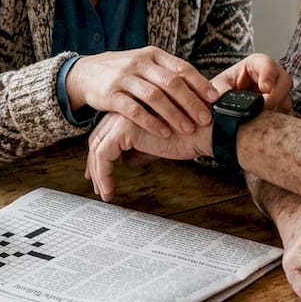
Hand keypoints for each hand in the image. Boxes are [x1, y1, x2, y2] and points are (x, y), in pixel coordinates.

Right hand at [66, 47, 218, 137]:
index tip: (215, 99)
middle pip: (171, 83)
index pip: (182, 68)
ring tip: (188, 128)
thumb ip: (169, 74)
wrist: (86, 72)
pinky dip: (151, 122)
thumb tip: (203, 89)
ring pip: (154, 96)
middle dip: (191, 102)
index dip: (200, 83)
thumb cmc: (125, 72)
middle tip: (206, 119)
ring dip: (174, 114)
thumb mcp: (146, 65)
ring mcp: (124, 77)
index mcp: (153, 55)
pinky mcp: (110, 94)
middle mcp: (140, 63)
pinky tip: (164, 133)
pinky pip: (133, 110)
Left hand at [85, 113, 209, 201]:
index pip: (108, 132)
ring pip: (97, 148)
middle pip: (99, 138)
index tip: (100, 171)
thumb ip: (143, 149)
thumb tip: (129, 161)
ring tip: (104, 192)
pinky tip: (109, 190)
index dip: (102, 153)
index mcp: (134, 109)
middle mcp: (126, 110)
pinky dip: (103, 175)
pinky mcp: (125, 130)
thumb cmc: (191, 134)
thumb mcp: (160, 143)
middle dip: (95, 164)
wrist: (205, 129)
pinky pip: (104, 156)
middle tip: (97, 184)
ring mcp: (123, 118)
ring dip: (98, 173)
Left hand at [212, 53, 292, 112]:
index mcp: (255, 64)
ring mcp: (277, 92)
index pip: (267, 65)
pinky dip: (278, 118)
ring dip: (277, 108)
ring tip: (262, 116)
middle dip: (276, 95)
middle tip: (264, 107)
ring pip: (287, 98)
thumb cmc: (221, 90)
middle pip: (285, 81)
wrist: (222, 106)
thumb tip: (220, 97)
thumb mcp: (216, 86)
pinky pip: (285, 112)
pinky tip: (265, 122)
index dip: (269, 76)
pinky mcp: (278, 107)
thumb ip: (217, 89)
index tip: (265, 89)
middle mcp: (270, 76)